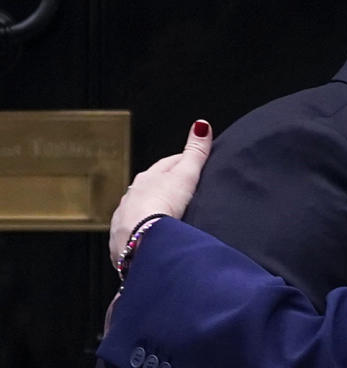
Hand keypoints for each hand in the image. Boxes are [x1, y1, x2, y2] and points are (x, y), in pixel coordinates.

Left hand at [108, 120, 212, 262]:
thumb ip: (195, 153)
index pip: (166, 165)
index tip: (192, 164)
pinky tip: (151, 240)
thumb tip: (201, 125)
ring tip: (166, 219)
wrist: (141, 240)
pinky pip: (133, 235)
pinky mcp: (123, 242)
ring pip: (138, 211)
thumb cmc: (161, 206)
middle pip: (150, 188)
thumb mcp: (185, 176)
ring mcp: (125, 219)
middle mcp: (132, 196)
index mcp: (147, 178)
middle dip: (164, 188)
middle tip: (181, 192)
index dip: (181, 164)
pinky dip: (142, 234)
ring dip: (151, 212)